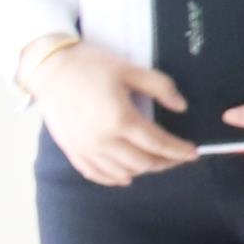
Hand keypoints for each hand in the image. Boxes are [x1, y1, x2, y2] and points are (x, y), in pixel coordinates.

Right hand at [32, 41, 196, 185]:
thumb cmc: (91, 65)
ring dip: (143, 170)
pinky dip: (114, 178)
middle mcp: (102, 139)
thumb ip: (161, 87)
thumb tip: (181, 106)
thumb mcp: (130, 70)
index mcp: (120, 119)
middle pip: (142, 163)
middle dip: (165, 162)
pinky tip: (127, 176)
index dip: (178, 150)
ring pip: (121, 172)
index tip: (193, 153)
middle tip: (178, 157)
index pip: (158, 143)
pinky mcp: (71, 150)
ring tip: (158, 162)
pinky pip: (96, 173)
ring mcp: (84, 148)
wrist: (49, 68)